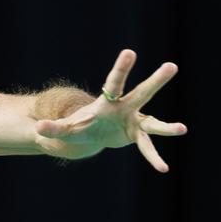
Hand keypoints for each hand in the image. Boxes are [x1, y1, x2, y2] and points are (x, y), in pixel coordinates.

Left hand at [34, 50, 186, 170]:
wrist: (94, 133)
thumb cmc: (81, 125)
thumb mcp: (67, 129)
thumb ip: (54, 128)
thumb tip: (37, 130)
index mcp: (107, 101)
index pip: (114, 82)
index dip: (121, 68)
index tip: (130, 52)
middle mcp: (125, 107)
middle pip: (142, 92)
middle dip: (156, 80)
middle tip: (172, 65)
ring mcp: (134, 121)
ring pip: (153, 122)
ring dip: (167, 127)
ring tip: (182, 129)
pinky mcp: (137, 136)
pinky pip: (147, 147)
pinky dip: (153, 158)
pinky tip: (163, 169)